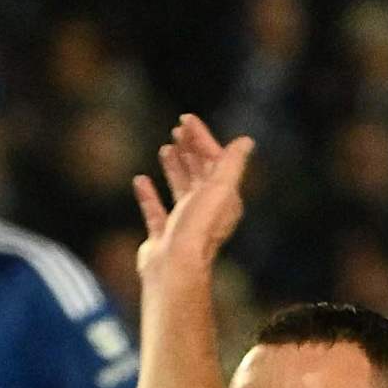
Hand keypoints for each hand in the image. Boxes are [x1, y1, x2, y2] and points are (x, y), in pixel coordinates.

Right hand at [132, 114, 252, 280]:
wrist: (174, 267)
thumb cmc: (197, 228)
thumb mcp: (219, 189)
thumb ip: (232, 164)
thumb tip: (247, 141)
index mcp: (222, 200)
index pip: (215, 162)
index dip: (202, 139)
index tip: (186, 120)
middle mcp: (205, 212)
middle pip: (200, 174)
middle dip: (190, 150)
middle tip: (177, 130)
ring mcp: (183, 225)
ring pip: (180, 189)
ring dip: (174, 168)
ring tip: (165, 149)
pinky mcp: (163, 237)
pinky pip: (155, 211)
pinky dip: (149, 195)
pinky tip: (140, 180)